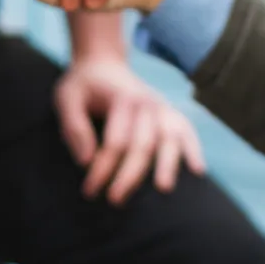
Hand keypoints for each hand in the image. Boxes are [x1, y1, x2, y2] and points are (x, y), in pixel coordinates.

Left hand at [54, 56, 205, 203]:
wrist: (103, 63)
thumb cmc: (83, 85)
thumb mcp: (66, 98)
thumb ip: (73, 126)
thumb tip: (85, 161)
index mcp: (122, 98)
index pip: (115, 142)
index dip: (102, 169)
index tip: (89, 190)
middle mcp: (147, 103)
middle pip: (143, 145)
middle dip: (129, 175)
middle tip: (115, 200)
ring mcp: (162, 107)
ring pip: (169, 139)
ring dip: (167, 164)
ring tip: (164, 188)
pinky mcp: (169, 113)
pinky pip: (186, 130)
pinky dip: (193, 148)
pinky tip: (198, 170)